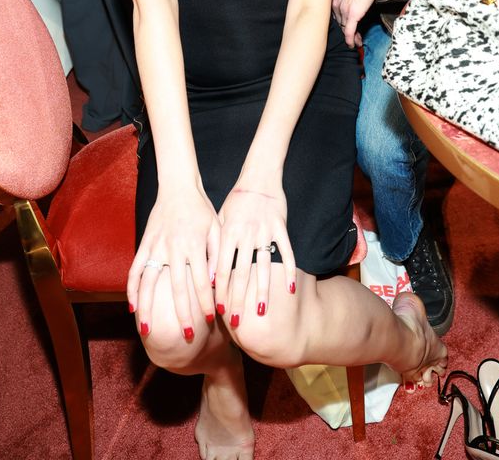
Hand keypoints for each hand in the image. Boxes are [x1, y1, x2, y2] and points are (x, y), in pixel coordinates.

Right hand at [128, 184, 218, 338]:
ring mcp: (156, 246)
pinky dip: (131, 289)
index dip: (208, 302)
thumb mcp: (216, 228)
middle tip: (188, 336)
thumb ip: (216, 253)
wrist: (178, 187)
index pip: (202, 280)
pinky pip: (135, 269)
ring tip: (149, 331)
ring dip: (149, 308)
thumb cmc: (202, 209)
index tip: (213, 319)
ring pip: (150, 283)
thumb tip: (215, 281)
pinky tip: (132, 308)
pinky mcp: (143, 243)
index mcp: (195, 244)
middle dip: (184, 314)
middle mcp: (174, 248)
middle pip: (178, 288)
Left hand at [215, 179, 294, 325]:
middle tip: (237, 322)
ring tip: (261, 312)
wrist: (259, 176)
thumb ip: (216, 246)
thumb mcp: (221, 219)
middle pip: (241, 273)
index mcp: (227, 233)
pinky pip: (287, 252)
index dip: (219, 292)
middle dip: (238, 299)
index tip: (218, 312)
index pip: (221, 269)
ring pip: (263, 267)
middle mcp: (245, 234)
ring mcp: (265, 231)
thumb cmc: (236, 199)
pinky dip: (289, 271)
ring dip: (262, 291)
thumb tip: (209, 277)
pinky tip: (290, 289)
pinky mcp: (281, 227)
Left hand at [332, 0, 373, 47]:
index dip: (340, 22)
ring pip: (344, 27)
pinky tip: (354, 44)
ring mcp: (343, 9)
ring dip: (351, 36)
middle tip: (353, 37)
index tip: (345, 27)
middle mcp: (335, 3)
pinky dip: (351, 39)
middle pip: (339, 22)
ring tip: (358, 41)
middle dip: (346, 31)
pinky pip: (349, 30)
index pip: (334, 14)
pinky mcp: (352, 14)